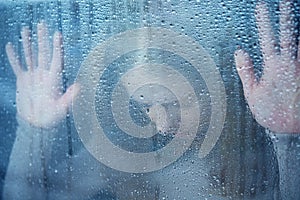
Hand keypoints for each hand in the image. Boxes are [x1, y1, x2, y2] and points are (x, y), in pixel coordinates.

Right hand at [6, 22, 79, 127]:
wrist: (37, 123)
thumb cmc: (52, 117)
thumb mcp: (62, 108)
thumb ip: (69, 98)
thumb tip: (79, 87)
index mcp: (54, 79)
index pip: (56, 58)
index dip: (57, 46)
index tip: (58, 34)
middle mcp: (44, 74)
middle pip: (43, 52)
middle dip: (42, 38)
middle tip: (42, 24)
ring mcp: (33, 76)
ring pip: (30, 55)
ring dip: (28, 43)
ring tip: (26, 29)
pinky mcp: (23, 80)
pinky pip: (17, 66)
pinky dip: (13, 56)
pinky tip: (11, 46)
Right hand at [235, 0, 299, 132]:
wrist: (293, 129)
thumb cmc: (273, 114)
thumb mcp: (252, 93)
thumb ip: (246, 70)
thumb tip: (239, 52)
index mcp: (274, 67)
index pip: (267, 37)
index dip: (264, 20)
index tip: (262, 6)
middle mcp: (292, 64)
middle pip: (290, 33)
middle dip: (287, 15)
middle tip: (286, 1)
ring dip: (297, 29)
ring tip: (295, 17)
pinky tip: (298, 42)